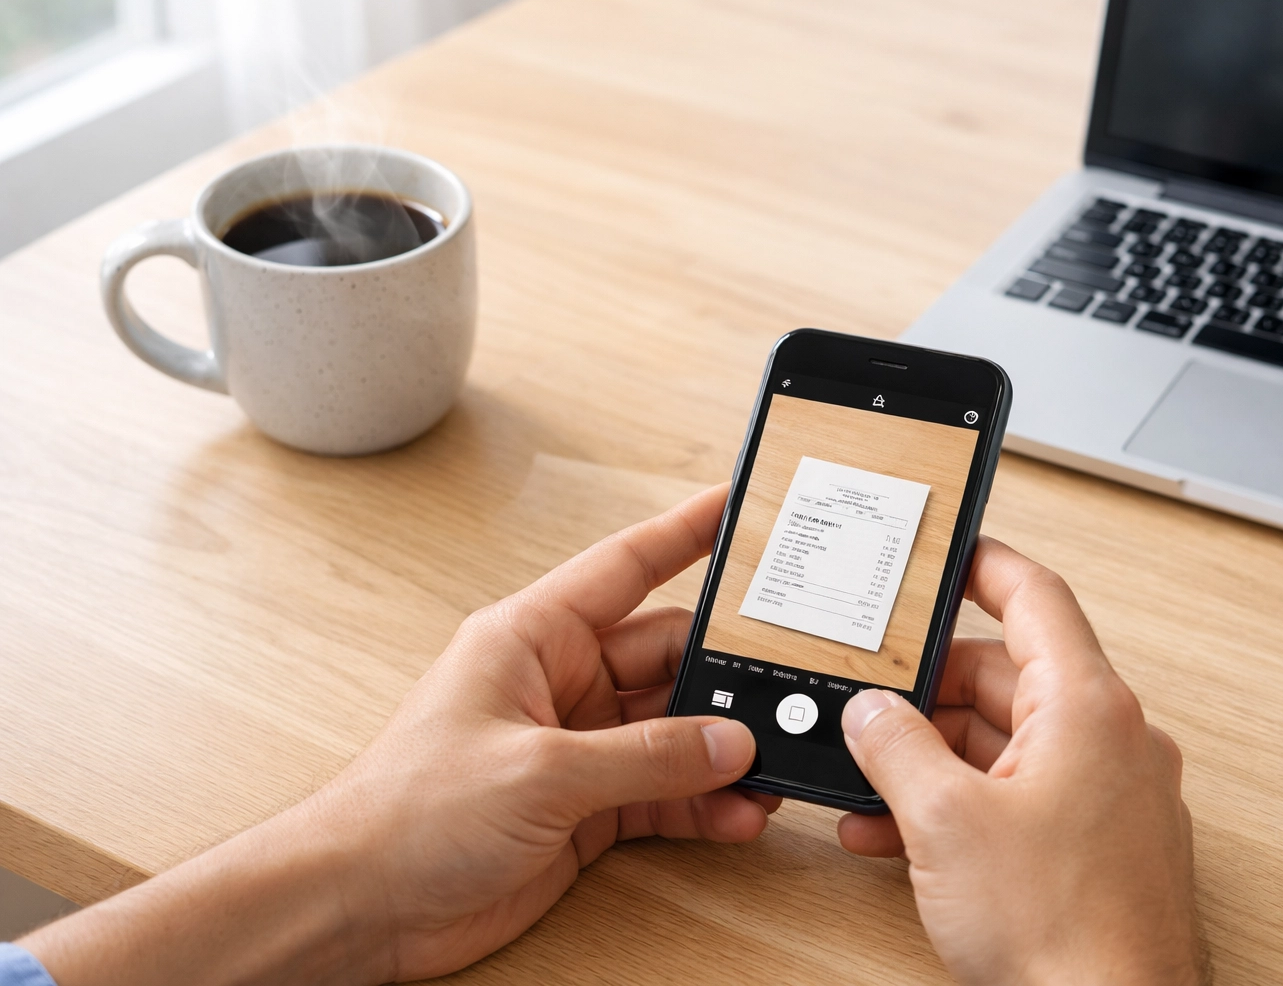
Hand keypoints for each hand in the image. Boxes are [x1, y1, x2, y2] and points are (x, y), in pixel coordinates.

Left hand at [24, 483, 777, 984]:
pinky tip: (737, 814)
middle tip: (788, 687)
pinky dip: (703, 804)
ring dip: (721, 753)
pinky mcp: (585, 807)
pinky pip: (663, 792)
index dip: (685, 533)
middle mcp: (560, 683)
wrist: (361, 908)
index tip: (739, 507)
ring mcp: (576, 747)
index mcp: (532, 637)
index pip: (626, 567)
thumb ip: (643, 757)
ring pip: (674, 732)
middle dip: (726, 677)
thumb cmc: (406, 815)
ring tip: (771, 768)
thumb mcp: (538, 773)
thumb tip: (726, 742)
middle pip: (668, 658)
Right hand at [838, 537, 1202, 985]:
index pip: (1034, 597)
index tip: (943, 552)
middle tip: (869, 695)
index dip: (981, 564)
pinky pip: (1020, 797)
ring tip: (869, 782)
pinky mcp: (1097, 845)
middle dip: (926, 688)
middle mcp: (1110, 740)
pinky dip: (961, 804)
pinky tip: (897, 835)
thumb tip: (871, 711)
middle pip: (1006, 675)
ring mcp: (1109, 796)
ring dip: (932, 758)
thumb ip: (895, 745)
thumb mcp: (944, 821)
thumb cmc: (1064, 933)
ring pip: (1005, 744)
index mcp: (1087, 707)